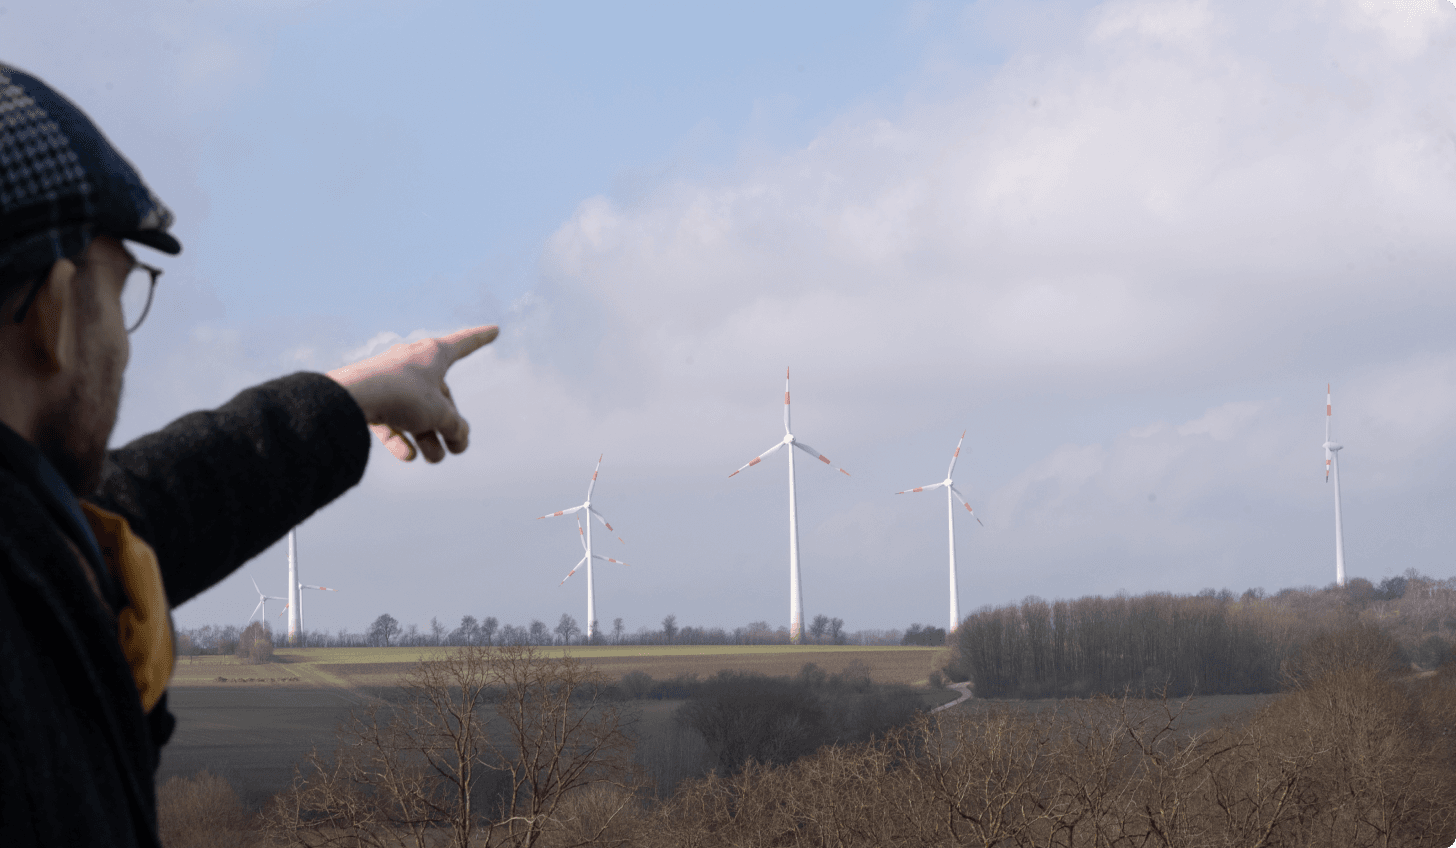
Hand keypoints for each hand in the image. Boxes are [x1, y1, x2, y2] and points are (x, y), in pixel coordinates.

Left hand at [327, 325, 498, 462]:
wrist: (351, 398)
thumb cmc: (402, 395)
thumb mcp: (440, 413)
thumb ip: (455, 426)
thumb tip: (458, 437)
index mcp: (433, 354)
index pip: (464, 344)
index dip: (481, 339)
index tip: (495, 330)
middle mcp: (412, 363)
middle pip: (439, 395)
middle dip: (449, 425)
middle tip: (458, 449)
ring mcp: (389, 380)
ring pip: (415, 411)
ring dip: (427, 437)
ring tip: (434, 459)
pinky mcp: (370, 399)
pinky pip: (391, 420)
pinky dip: (401, 438)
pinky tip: (408, 457)